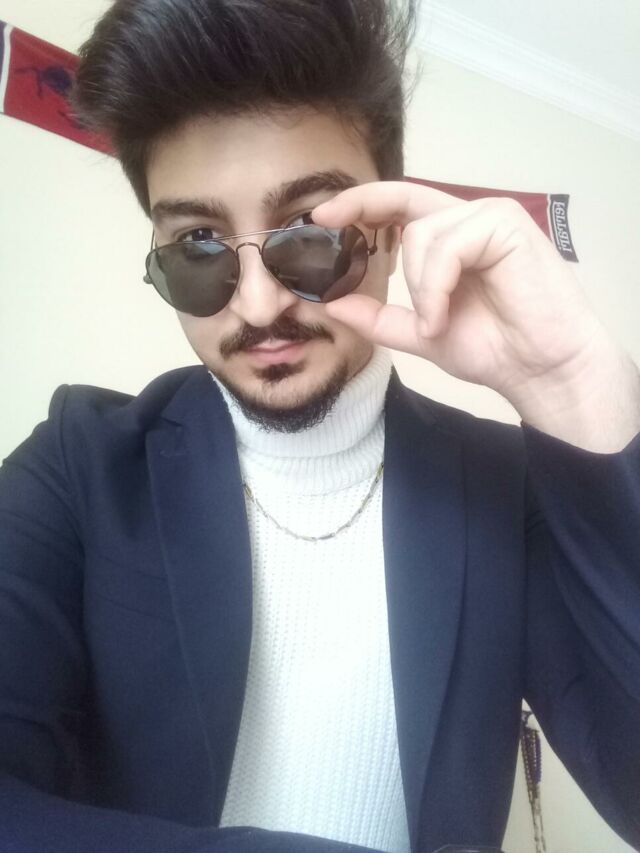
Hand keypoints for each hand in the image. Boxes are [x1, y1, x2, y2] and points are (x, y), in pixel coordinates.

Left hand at [312, 180, 609, 405]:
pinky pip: (448, 246)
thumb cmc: (493, 349)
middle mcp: (470, 220)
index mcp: (452, 239)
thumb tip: (329, 305)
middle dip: (361, 208)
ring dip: (418, 287)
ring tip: (435, 323)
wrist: (539, 371)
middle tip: (326, 221)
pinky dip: (435, 286)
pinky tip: (443, 316)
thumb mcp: (421, 333)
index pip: (401, 206)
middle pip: (404, 200)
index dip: (361, 203)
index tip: (321, 214)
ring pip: (423, 234)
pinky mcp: (507, 225)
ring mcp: (491, 218)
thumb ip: (379, 317)